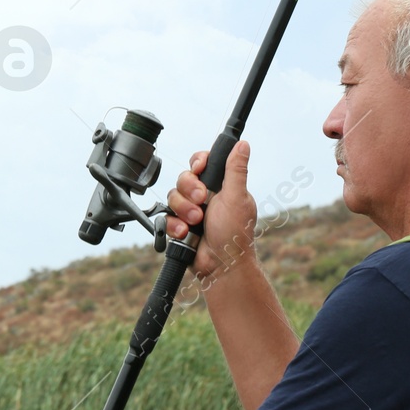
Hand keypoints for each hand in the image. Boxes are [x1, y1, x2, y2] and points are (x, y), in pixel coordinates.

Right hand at [164, 141, 255, 281]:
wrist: (222, 265)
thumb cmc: (235, 234)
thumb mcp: (237, 197)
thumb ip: (236, 170)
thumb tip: (243, 144)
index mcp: (220, 186)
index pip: (202, 163)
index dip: (197, 163)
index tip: (199, 169)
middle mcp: (204, 196)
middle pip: (184, 178)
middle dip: (190, 190)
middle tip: (202, 202)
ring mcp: (190, 211)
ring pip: (173, 196)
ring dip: (184, 210)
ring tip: (197, 222)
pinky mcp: (178, 225)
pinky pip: (166, 217)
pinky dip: (175, 226)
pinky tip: (186, 233)